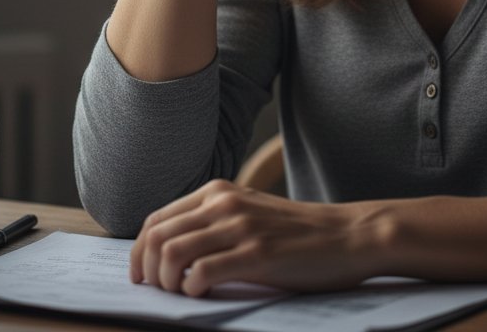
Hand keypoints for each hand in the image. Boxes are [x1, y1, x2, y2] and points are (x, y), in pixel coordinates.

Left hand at [129, 180, 377, 296]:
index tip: (141, 277)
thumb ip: (213, 221)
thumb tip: (168, 252)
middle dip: (146, 270)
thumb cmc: (297, 233)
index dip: (139, 252)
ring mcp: (240, 227)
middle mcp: (223, 203)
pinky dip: (191, 290)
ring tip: (178, 295)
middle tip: (156, 292)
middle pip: (156, 236)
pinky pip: (202, 272)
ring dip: (165, 282)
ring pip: (172, 253)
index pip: (156, 219)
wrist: (347, 235)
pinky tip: (202, 295)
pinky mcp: (256, 254)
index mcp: (217, 191)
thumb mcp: (248, 213)